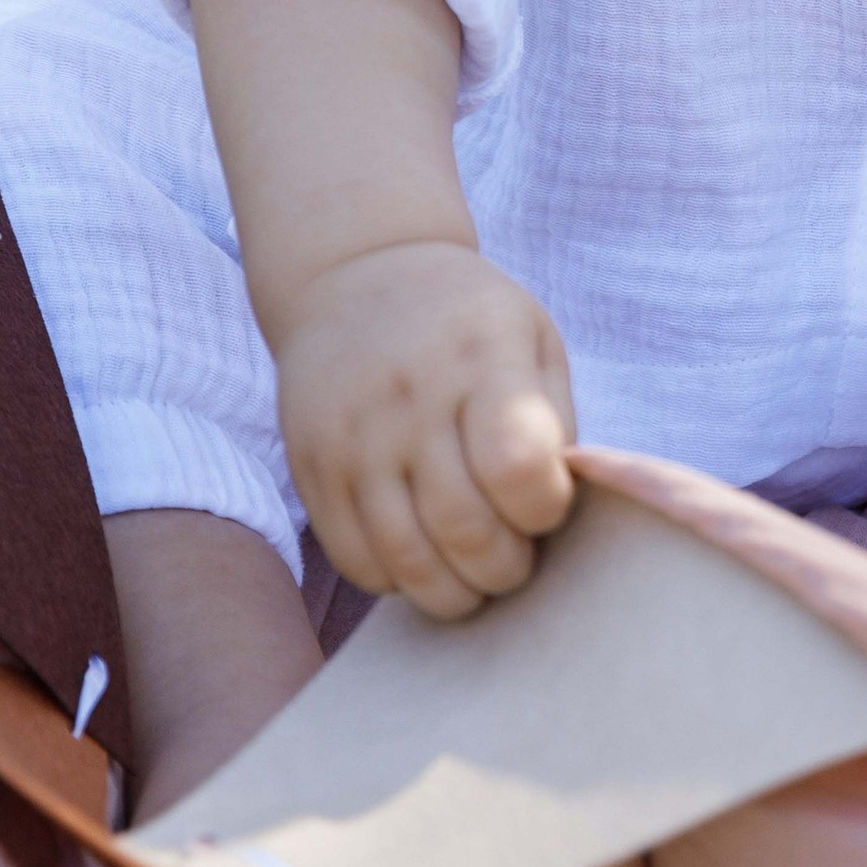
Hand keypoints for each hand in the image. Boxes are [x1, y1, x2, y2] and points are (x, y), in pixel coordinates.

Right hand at [272, 237, 575, 617]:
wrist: (356, 274)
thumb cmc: (467, 321)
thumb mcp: (530, 337)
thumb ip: (552, 421)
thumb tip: (555, 511)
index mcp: (481, 357)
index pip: (517, 466)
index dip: (545, 508)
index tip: (547, 503)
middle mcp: (410, 398)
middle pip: (464, 529)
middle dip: (505, 568)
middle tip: (515, 559)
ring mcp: (353, 437)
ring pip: (407, 560)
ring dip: (454, 592)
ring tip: (474, 574)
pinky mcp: (311, 467)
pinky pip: (355, 560)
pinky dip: (399, 582)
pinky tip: (422, 556)